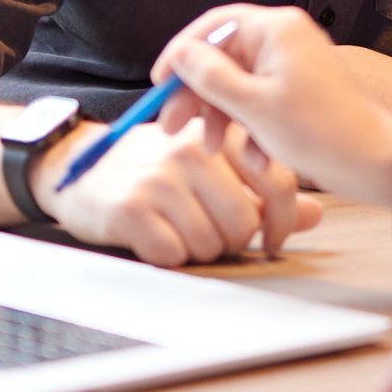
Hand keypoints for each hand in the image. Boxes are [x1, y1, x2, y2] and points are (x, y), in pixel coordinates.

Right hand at [35, 115, 319, 266]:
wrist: (77, 168)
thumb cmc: (152, 168)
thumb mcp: (210, 167)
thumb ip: (262, 191)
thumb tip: (314, 213)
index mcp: (218, 136)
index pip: (276, 182)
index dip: (281, 221)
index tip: (273, 241)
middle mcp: (191, 152)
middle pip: (245, 223)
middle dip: (232, 239)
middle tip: (208, 229)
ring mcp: (160, 179)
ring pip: (212, 243)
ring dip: (199, 248)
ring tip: (178, 227)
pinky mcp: (131, 207)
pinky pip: (175, 255)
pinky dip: (168, 255)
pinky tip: (154, 236)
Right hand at [154, 5, 391, 204]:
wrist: (375, 163)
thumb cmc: (320, 132)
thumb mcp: (253, 107)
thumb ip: (210, 77)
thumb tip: (180, 55)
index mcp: (276, 29)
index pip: (214, 26)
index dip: (182, 54)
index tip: (160, 84)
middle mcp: (286, 39)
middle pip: (224, 57)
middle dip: (198, 95)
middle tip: (173, 127)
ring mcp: (295, 66)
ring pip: (240, 85)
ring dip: (224, 118)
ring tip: (215, 149)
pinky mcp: (301, 93)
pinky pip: (262, 103)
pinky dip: (253, 129)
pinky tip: (258, 160)